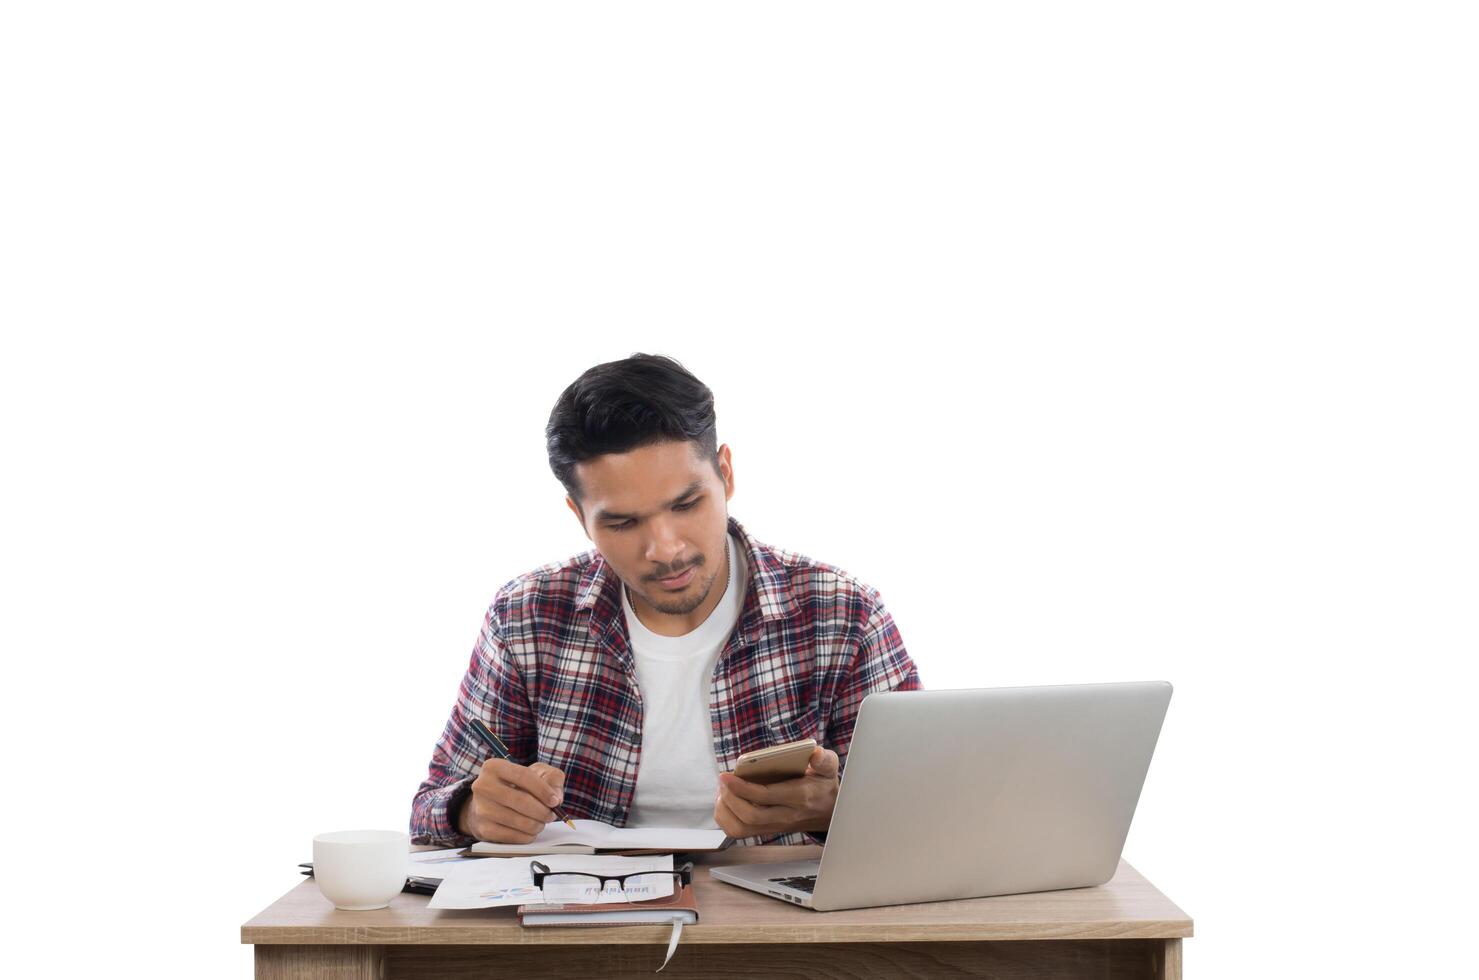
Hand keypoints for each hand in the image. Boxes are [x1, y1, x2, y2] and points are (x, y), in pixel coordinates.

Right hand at [458, 758, 565, 842]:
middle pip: (521, 801)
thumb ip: (552, 779)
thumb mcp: (535, 773)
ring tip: (541, 822)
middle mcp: (483, 786)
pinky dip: (527, 836)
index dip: (543, 790)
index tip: (555, 801)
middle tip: (551, 815)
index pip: (523, 776)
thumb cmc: (516, 786)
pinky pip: (512, 836)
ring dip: (537, 824)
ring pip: (518, 821)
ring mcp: (481, 809)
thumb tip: (556, 798)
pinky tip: (530, 830)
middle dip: (542, 810)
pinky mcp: (483, 829)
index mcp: (494, 767)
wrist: (489, 804)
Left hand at [714, 746, 839, 838]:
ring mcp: (775, 826)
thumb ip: (824, 759)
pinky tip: (726, 801)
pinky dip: (725, 819)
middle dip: (730, 797)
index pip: (765, 796)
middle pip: (750, 815)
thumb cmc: (823, 786)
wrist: (829, 813)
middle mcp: (786, 816)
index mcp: (799, 797)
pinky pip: (739, 832)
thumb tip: (814, 753)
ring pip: (741, 828)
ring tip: (723, 791)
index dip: (741, 787)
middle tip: (723, 781)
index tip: (726, 775)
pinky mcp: (766, 830)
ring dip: (725, 810)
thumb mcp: (829, 769)